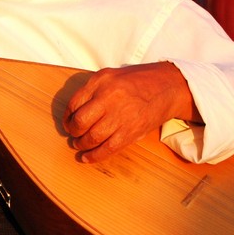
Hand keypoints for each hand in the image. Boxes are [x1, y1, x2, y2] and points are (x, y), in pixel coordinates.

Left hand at [63, 62, 199, 162]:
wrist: (166, 87)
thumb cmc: (135, 82)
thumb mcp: (110, 76)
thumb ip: (91, 90)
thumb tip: (73, 112)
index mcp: (101, 82)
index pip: (74, 103)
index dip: (67, 117)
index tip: (68, 123)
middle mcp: (109, 98)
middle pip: (80, 121)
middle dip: (73, 132)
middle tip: (73, 135)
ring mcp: (121, 116)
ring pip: (92, 137)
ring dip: (82, 144)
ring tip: (80, 145)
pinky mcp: (131, 132)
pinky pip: (108, 148)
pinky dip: (94, 156)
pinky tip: (87, 158)